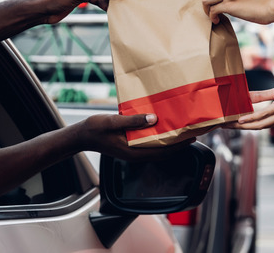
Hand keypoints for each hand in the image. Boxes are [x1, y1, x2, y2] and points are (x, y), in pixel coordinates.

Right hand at [76, 114, 193, 161]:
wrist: (81, 135)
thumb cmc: (95, 128)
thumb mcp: (113, 121)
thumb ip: (133, 121)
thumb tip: (154, 119)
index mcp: (133, 152)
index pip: (162, 151)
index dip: (178, 146)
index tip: (191, 138)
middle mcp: (136, 154)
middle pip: (162, 151)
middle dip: (178, 144)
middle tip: (192, 133)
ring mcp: (133, 151)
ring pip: (157, 148)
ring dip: (170, 141)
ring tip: (182, 130)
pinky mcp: (130, 146)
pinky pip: (149, 144)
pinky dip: (159, 138)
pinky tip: (164, 128)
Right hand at [233, 72, 273, 128]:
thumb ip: (263, 96)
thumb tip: (247, 96)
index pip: (261, 125)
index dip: (246, 126)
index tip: (231, 125)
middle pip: (257, 128)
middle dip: (239, 128)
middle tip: (224, 127)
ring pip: (258, 124)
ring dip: (241, 126)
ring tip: (228, 125)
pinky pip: (263, 115)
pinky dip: (251, 118)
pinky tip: (240, 119)